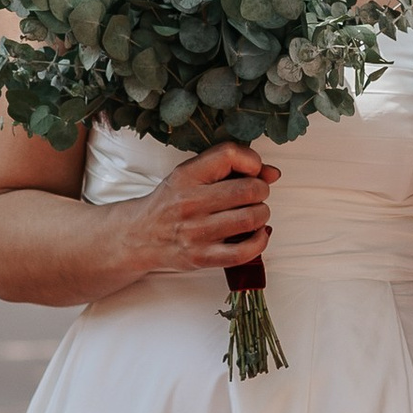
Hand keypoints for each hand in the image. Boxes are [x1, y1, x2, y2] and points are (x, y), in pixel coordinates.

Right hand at [113, 140, 278, 278]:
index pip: (229, 155)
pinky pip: (244, 251)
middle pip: (249, 190)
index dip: (252, 161)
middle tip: (253, 195)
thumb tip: (273, 173)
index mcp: (187, 176)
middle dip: (261, 191)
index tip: (251, 170)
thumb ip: (230, 167)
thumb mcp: (191, 175)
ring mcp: (196, 232)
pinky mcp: (202, 257)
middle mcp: (190, 203)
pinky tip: (256, 233)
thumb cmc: (171, 202)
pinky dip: (259, 241)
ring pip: (251, 219)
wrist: (140, 236)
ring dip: (261, 214)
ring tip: (253, 213)